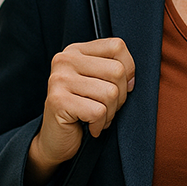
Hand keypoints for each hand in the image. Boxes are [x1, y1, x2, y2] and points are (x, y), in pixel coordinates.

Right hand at [27, 38, 135, 168]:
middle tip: (107, 107)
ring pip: (110, 93)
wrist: (55, 139)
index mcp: (76, 51)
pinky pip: (98, 112)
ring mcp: (59, 80)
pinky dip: (100, 124)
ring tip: (98, 117)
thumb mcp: (97, 82)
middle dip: (120, 96)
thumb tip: (131, 79)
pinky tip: (90, 126)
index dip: (128, 69)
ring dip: (110, 113)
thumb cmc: (82, 110)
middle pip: (117, 70)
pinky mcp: (58, 101)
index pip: (116, 46)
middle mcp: (64, 60)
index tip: (118, 86)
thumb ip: (113, 71)